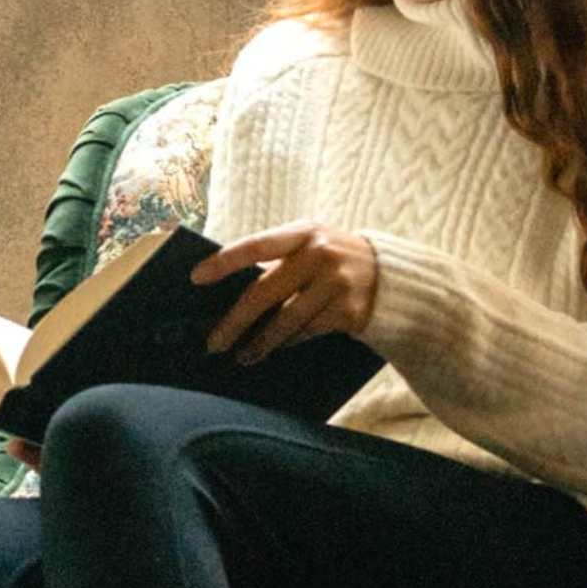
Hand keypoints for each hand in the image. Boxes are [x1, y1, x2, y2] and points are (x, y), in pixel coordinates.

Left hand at [199, 223, 379, 361]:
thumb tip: (227, 291)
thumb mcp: (310, 245)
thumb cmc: (331, 260)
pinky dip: (289, 342)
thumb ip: (277, 260)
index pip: (257, 245)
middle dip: (236, 320)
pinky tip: (276, 348)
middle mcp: (321, 253)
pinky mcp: (349, 311)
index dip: (225, 261)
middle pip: (266, 291)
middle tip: (213, 343)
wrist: (391, 275)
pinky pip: (308, 331)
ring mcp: (337, 283)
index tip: (195, 277)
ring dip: (260, 341)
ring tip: (242, 355)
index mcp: (304, 232)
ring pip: (286, 320)